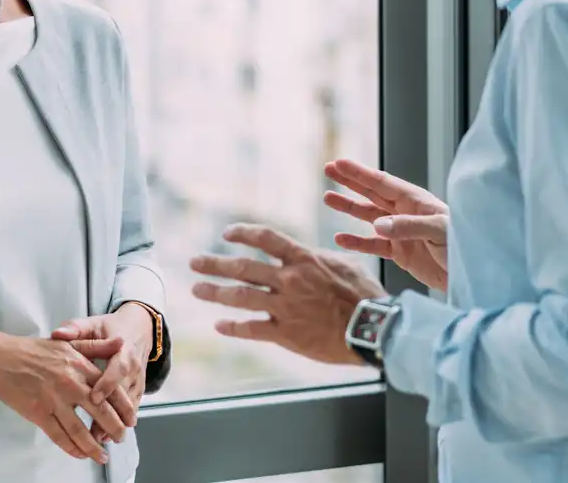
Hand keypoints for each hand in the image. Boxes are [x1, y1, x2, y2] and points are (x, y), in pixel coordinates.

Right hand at [0, 328, 126, 464]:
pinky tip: (80, 454)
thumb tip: (122, 342)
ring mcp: (53, 400)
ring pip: (79, 429)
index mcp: (80, 365)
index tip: (132, 418)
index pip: (109, 389)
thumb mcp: (69, 342)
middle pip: (100, 411)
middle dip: (115, 428)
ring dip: (94, 445)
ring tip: (103, 455)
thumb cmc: (35, 350)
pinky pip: (58, 436)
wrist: (2, 358)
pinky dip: (71, 448)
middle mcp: (70, 383)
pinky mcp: (38, 413)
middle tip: (122, 438)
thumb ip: (97, 346)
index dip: (123, 406)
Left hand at [52, 305, 153, 441]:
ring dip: (116, 423)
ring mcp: (137, 379)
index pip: (117, 368)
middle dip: (114, 414)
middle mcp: (133, 366)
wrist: (138, 329)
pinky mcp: (138, 389)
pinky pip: (131, 408)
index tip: (93, 397)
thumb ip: (75, 329)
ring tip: (102, 440)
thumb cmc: (110, 328)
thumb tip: (58, 334)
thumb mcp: (92, 324)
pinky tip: (107, 436)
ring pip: (129, 405)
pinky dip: (119, 422)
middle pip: (125, 393)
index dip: (107, 384)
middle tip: (98, 433)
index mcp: (122, 348)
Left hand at [190, 224, 385, 364]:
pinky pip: (252, 329)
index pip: (265, 239)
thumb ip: (318, 259)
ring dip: (215, 292)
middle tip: (195, 262)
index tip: (226, 234)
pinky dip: (233, 327)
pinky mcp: (286, 333)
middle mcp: (289, 280)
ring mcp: (285, 307)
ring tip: (197, 289)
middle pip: (243, 268)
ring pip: (241, 297)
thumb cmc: (364, 295)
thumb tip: (305, 256)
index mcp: (303, 259)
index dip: (243, 233)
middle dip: (215, 264)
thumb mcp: (343, 265)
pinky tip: (219, 325)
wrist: (372, 328)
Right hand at [324, 158, 450, 291]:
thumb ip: (407, 226)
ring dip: (349, 208)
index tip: (339, 163)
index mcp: (416, 201)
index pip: (382, 183)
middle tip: (328, 169)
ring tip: (328, 198)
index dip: (360, 173)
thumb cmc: (462, 246)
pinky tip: (341, 237)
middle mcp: (405, 213)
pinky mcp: (401, 253)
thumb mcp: (438, 231)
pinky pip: (373, 245)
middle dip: (350, 182)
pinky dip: (357, 241)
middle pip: (372, 193)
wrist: (471, 275)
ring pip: (369, 216)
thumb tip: (377, 224)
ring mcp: (401, 232)